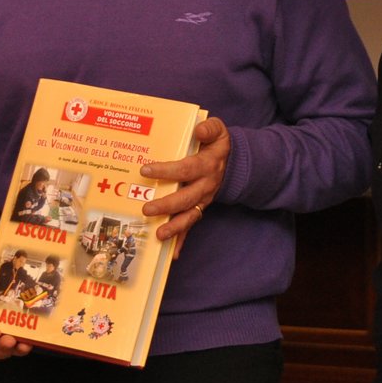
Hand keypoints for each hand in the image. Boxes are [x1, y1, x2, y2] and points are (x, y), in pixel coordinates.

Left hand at [139, 117, 229, 256]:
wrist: (235, 163)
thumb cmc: (218, 145)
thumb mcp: (219, 131)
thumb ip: (210, 128)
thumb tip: (199, 130)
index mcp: (207, 165)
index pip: (186, 169)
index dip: (167, 171)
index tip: (146, 170)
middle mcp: (206, 186)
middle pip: (186, 198)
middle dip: (167, 205)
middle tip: (147, 208)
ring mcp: (203, 200)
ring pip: (189, 216)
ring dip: (175, 227)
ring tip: (159, 234)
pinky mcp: (200, 208)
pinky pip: (191, 225)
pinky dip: (183, 240)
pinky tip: (173, 253)